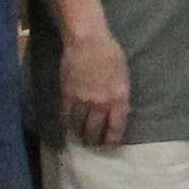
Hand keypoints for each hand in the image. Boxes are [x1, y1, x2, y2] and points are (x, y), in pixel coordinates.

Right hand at [60, 28, 132, 146]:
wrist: (87, 42)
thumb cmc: (110, 54)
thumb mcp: (123, 77)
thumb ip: (119, 96)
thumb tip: (117, 110)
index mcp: (118, 99)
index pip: (116, 127)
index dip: (112, 140)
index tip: (109, 146)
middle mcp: (101, 104)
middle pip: (95, 129)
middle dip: (93, 140)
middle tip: (91, 144)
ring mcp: (82, 101)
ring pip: (79, 125)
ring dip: (78, 133)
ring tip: (78, 137)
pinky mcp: (67, 95)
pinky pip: (65, 115)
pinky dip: (65, 123)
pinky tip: (66, 126)